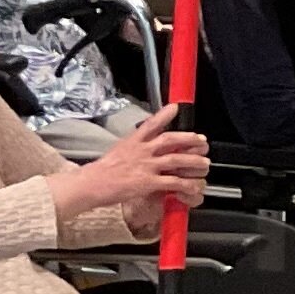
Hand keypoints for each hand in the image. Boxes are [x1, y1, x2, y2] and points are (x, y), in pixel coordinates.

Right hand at [61, 105, 208, 222]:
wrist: (90, 185)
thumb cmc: (100, 172)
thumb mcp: (117, 151)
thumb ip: (132, 147)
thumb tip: (143, 146)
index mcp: (132, 142)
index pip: (150, 124)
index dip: (164, 114)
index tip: (175, 107)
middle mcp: (140, 151)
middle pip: (169, 140)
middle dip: (188, 139)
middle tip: (201, 140)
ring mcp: (145, 166)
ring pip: (176, 160)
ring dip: (193, 161)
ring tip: (205, 163)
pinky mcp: (147, 182)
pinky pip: (173, 182)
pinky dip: (186, 184)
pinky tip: (194, 186)